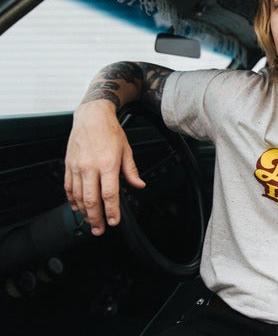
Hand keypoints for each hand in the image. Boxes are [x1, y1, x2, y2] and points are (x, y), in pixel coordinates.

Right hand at [64, 101, 145, 235]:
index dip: (111, 211)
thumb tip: (139, 185)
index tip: (113, 222)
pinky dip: (72, 200)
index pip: (110, 194)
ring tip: (90, 221)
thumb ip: (131, 171)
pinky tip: (77, 207)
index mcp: (108, 164)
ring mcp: (77, 167)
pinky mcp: (69, 165)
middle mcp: (91, 167)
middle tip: (99, 230)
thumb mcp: (126, 150)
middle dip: (95, 218)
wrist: (92, 116)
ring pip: (78, 196)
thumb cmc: (110, 131)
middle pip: (91, 200)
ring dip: (84, 212)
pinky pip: (68, 187)